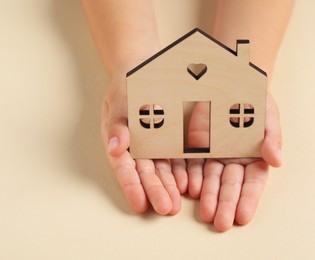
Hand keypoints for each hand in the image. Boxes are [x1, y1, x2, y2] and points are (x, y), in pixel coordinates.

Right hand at [101, 73, 182, 214]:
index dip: (131, 186)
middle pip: (147, 174)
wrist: (147, 72)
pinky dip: (184, 172)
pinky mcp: (174, 142)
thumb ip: (117, 124)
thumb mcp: (119, 100)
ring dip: (171, 188)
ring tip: (178, 205)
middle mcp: (139, 149)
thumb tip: (114, 147)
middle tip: (166, 209)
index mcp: (121, 142)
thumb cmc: (128, 87)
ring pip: (164, 171)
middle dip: (156, 192)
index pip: (125, 168)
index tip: (139, 204)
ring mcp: (157, 147)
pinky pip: (180, 159)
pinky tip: (191, 185)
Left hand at [186, 93, 281, 230]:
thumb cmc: (253, 95)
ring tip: (206, 214)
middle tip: (221, 223)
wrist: (228, 76)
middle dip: (225, 204)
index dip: (248, 199)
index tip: (243, 216)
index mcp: (252, 155)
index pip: (252, 181)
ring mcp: (211, 153)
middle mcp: (231, 158)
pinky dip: (190, 177)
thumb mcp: (266, 112)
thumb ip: (272, 135)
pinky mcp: (192, 146)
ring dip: (208, 197)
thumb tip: (277, 160)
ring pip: (209, 179)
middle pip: (229, 185)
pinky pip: (190, 164)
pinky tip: (188, 190)